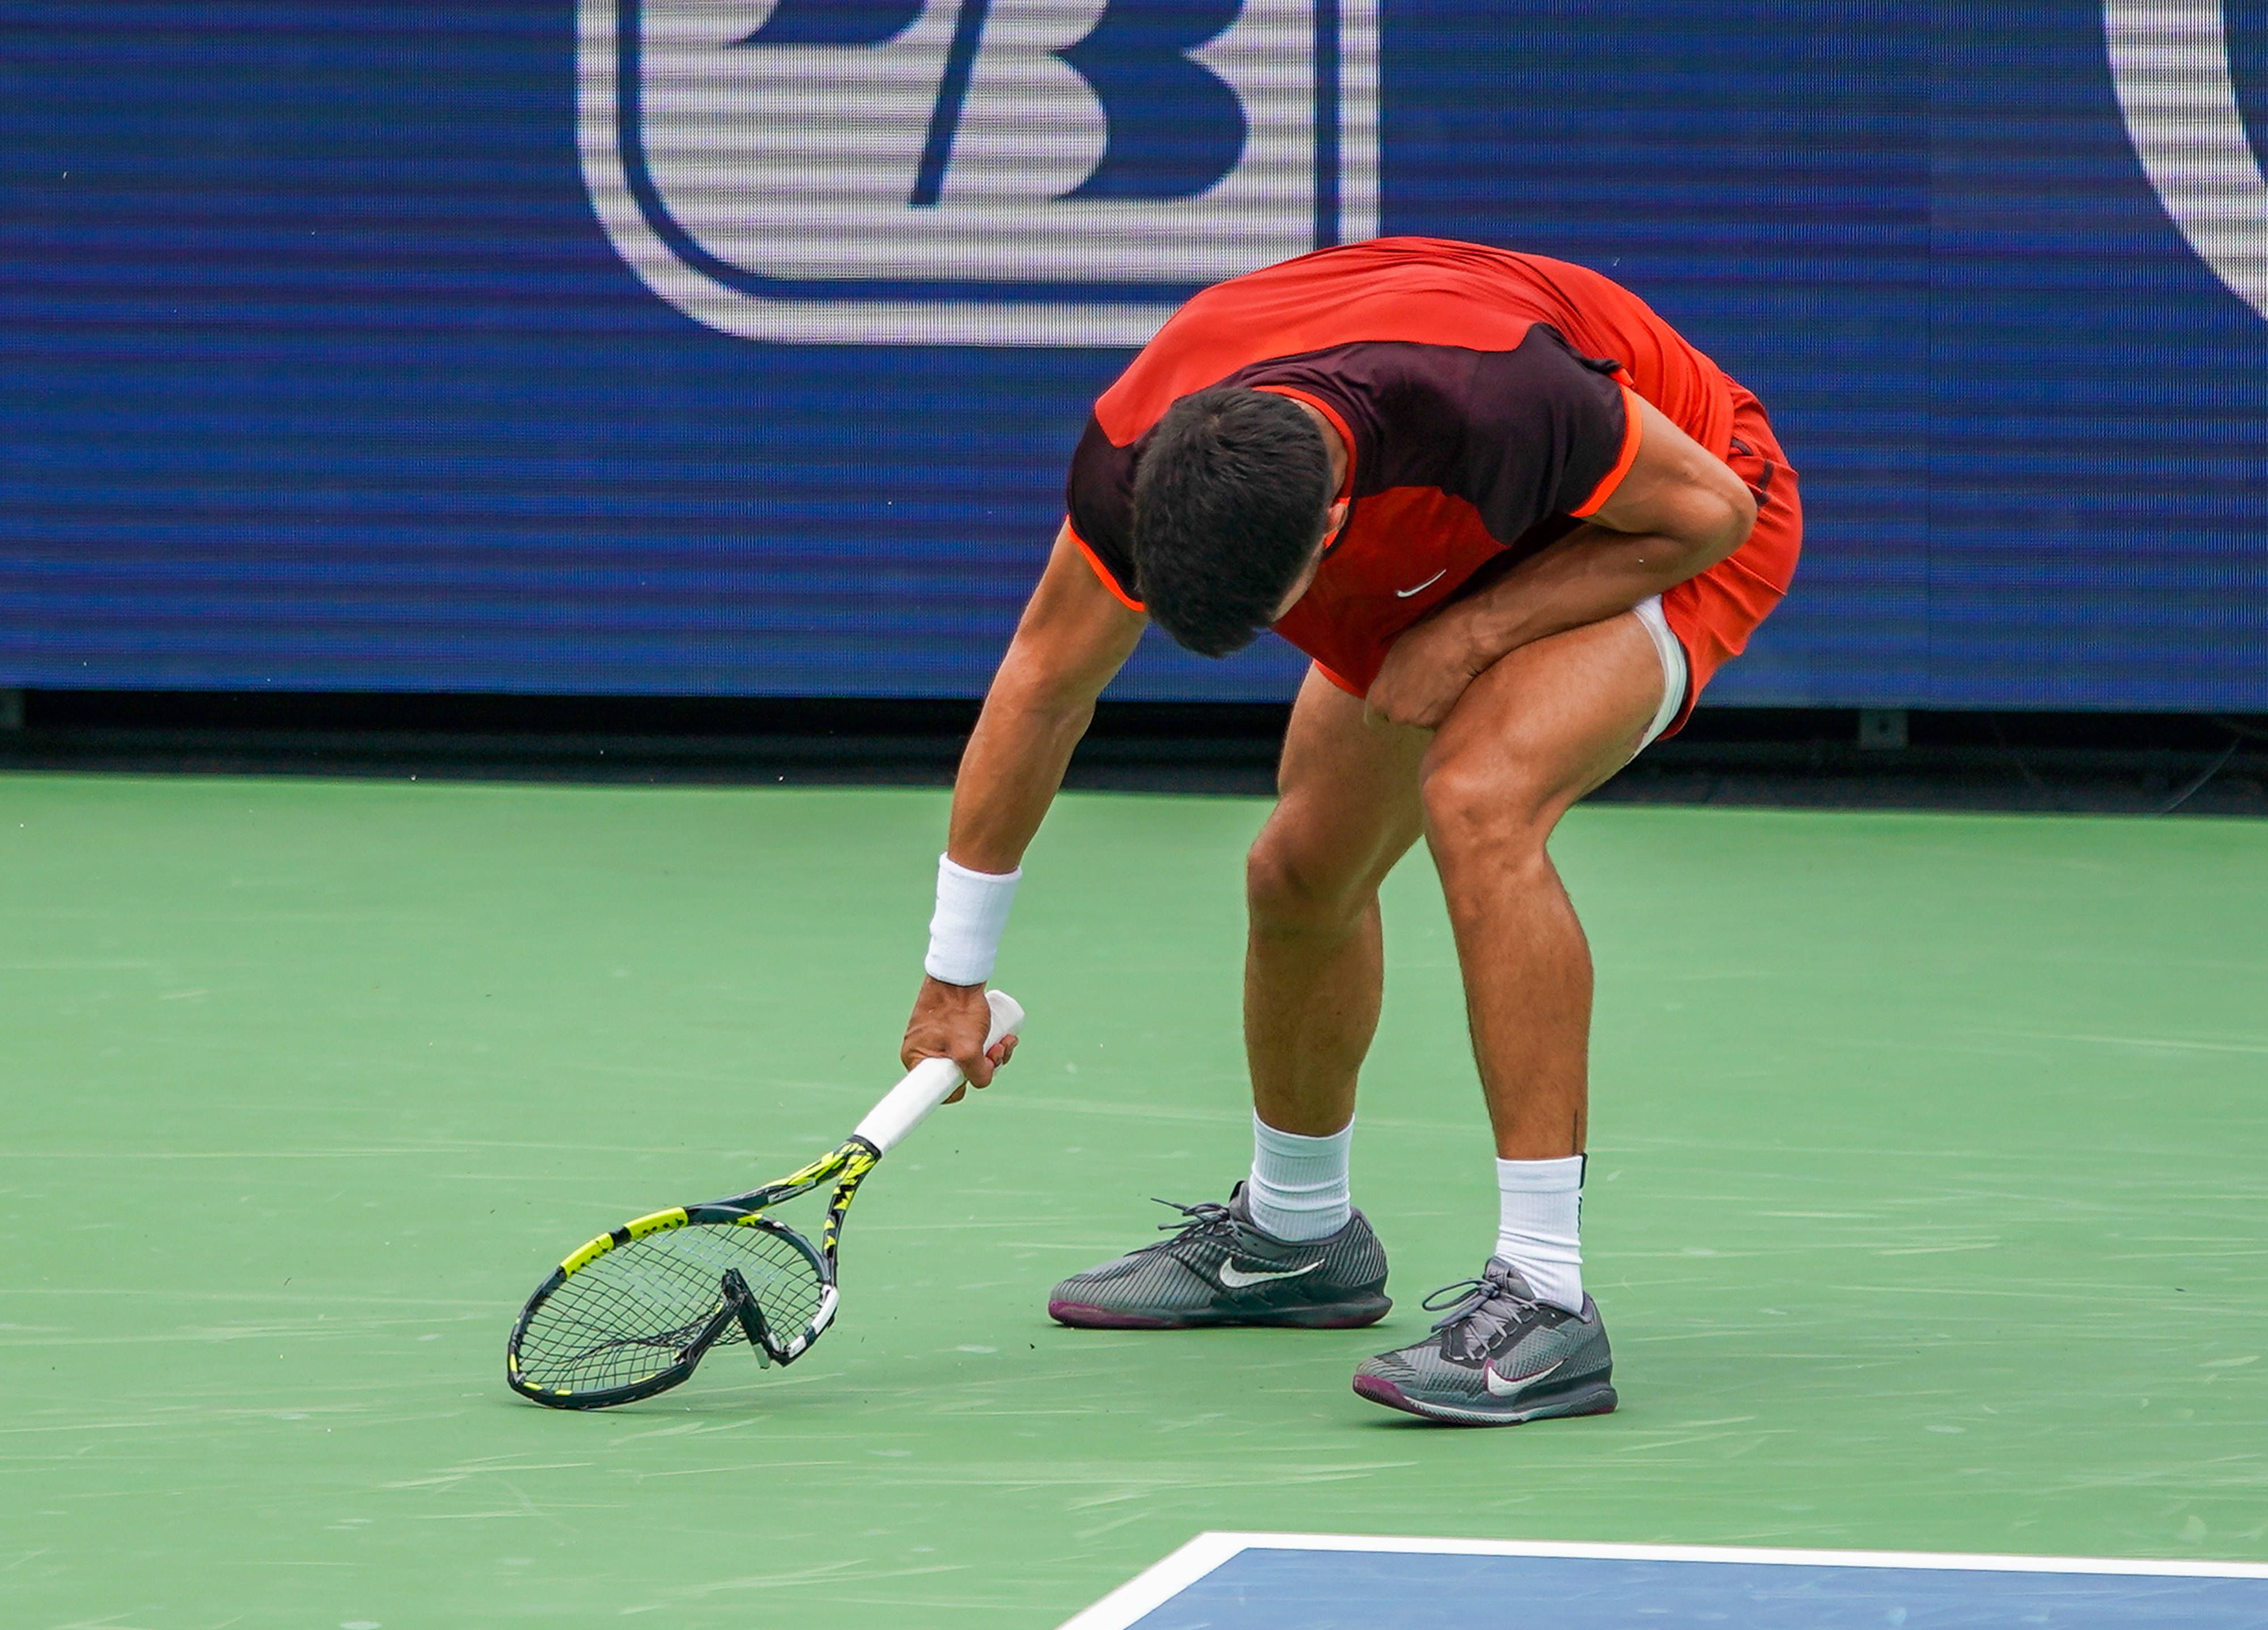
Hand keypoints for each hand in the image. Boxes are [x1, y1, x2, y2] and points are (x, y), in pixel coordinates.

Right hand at [900, 975, 1018, 1103]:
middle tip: (999, 1051)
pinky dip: (987, 1044)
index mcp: (917, 1060)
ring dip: (993, 1054)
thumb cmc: (958, 1010)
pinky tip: (1004, 1037)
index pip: (941, 1090)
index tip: (981, 1074)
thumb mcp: (968, 1049)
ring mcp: (937, 1039)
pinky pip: (969, 1044)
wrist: (960, 975)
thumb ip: (977, 1074)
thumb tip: (983, 1080)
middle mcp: (923, 1052)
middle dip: (986, 1066)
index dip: (965, 1088)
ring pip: (969, 1059)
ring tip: (1006, 1040)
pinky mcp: (949, 1028)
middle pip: (960, 1074)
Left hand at [1365, 610, 1485, 729]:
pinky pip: (1439, 720)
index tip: (1399, 691)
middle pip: (1399, 715)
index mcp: (1379, 697)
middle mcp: (1396, 715)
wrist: (1460, 646)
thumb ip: (1389, 676)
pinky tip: (1451, 696)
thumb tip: (1391, 683)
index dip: (1389, 698)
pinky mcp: (1442, 723)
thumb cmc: (1425, 641)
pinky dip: (1443, 712)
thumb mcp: (1395, 654)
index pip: (1377, 707)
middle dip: (1407, 706)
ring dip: (1426, 710)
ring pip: (1420, 719)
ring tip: (1440, 691)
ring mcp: (1419, 722)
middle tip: (1422, 690)